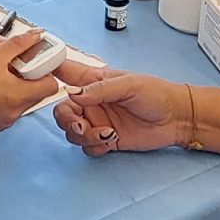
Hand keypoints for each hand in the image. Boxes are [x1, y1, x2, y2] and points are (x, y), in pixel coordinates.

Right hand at [0, 33, 60, 131]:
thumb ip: (18, 44)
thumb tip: (35, 36)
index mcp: (18, 95)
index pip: (51, 85)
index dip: (46, 71)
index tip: (36, 61)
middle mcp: (15, 112)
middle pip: (38, 93)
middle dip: (30, 77)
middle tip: (16, 65)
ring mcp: (5, 120)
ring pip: (24, 100)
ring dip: (18, 87)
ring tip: (1, 75)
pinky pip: (10, 108)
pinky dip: (6, 96)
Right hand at [54, 72, 192, 156]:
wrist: (176, 119)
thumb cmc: (156, 94)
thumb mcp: (129, 85)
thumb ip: (98, 90)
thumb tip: (71, 93)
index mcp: (93, 82)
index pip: (64, 73)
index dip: (48, 74)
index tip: (42, 82)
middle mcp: (91, 102)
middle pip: (62, 112)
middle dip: (67, 121)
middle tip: (81, 126)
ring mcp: (97, 122)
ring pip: (72, 133)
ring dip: (84, 137)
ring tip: (107, 134)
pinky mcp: (106, 140)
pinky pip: (87, 147)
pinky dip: (95, 147)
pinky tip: (112, 141)